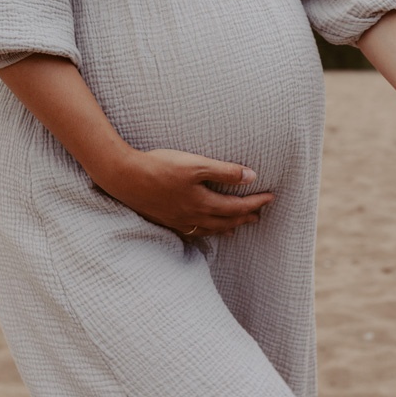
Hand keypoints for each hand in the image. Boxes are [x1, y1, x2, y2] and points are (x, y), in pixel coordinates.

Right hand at [92, 149, 273, 237]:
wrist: (124, 176)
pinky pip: (192, 231)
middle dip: (245, 217)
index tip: (271, 197)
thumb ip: (224, 171)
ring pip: (209, 229)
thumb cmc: (160, 166)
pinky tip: (202, 229)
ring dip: (227, 227)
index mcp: (203, 203)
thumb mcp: (196, 164)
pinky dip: (205, 232)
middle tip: (259, 215)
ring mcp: (178, 221)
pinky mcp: (165, 220)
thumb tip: (252, 177)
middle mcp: (193, 217)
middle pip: (226, 221)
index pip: (238, 207)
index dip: (256, 203)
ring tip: (237, 227)